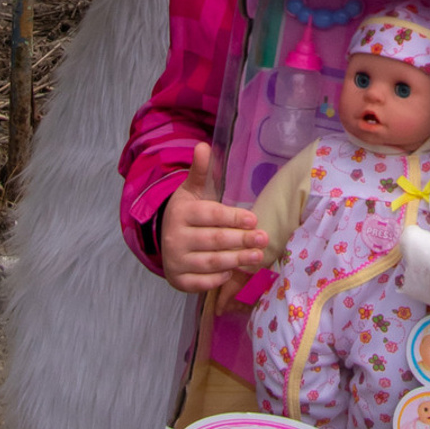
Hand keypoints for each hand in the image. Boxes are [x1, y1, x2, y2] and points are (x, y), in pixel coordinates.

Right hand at [160, 145, 268, 293]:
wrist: (166, 239)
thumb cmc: (188, 212)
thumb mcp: (192, 190)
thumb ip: (201, 171)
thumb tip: (203, 146)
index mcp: (180, 213)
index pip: (210, 215)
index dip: (232, 218)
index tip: (254, 219)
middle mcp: (175, 238)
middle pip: (213, 240)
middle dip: (241, 240)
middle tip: (263, 238)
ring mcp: (175, 261)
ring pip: (210, 262)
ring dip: (236, 260)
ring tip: (257, 255)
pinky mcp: (178, 281)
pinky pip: (201, 282)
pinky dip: (218, 278)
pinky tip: (233, 272)